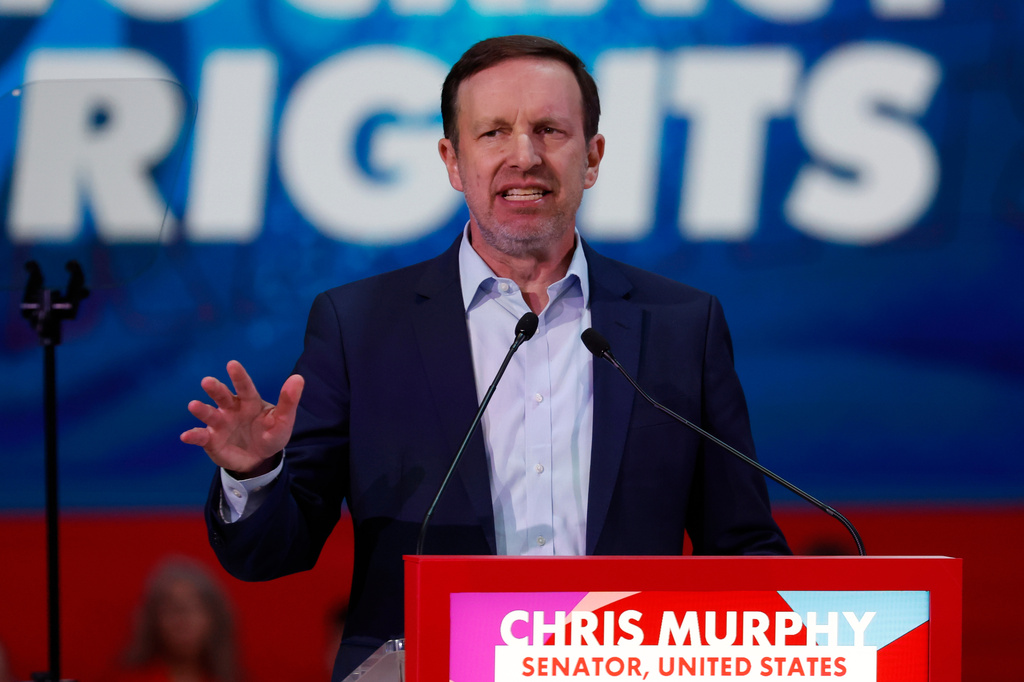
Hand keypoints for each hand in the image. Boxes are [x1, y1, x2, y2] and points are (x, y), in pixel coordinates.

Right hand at [181, 360, 304, 476]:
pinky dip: (193, 435)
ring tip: (193, 405)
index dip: (239, 377)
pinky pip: (201, 437)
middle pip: (223, 396)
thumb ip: (288, 401)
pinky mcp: (211, 440)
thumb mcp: (282, 420)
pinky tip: (186, 436)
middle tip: (207, 381)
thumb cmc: (270, 433)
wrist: (260, 458)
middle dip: (215, 389)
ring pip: (209, 414)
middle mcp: (231, 409)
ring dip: (201, 410)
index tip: (232, 364)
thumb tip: (299, 378)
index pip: (245, 387)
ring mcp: (220, 424)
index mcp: (249, 402)